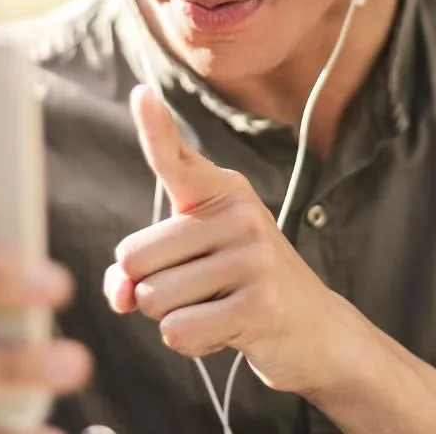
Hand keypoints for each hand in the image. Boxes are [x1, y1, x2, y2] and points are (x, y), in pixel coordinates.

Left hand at [102, 86, 369, 396]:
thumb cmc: (239, 291)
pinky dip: (192, 343)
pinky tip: (228, 332)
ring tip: (219, 309)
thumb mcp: (189, 267)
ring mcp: (253, 257)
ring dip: (172, 318)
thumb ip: (140, 271)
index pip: (176, 159)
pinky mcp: (260, 303)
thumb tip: (119, 292)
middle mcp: (239, 214)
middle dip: (150, 289)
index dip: (155, 128)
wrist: (316, 332)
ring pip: (152, 299)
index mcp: (222, 193)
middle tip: (202, 291)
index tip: (140, 93)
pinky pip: (178, 331)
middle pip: (134, 257)